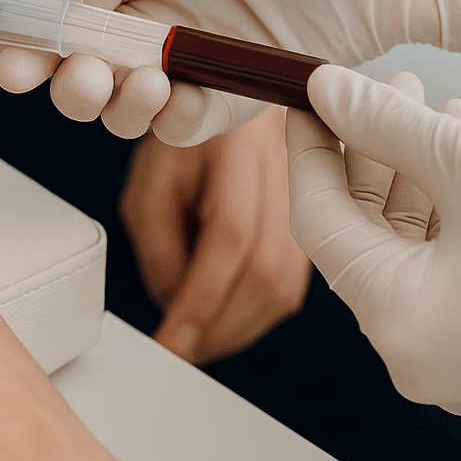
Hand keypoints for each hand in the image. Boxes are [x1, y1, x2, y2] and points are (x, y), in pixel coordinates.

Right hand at [0, 0, 460, 144]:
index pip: (65, 0)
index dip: (32, 34)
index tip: (16, 61)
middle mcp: (163, 5)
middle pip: (85, 58)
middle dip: (65, 78)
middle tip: (75, 78)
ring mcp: (203, 51)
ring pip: (129, 98)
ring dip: (114, 103)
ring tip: (136, 83)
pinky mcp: (248, 90)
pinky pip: (193, 121)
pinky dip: (173, 122)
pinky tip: (179, 101)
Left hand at [122, 105, 309, 365]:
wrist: (226, 110)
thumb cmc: (182, 143)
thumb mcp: (148, 185)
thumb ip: (157, 247)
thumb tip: (176, 309)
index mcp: (240, 149)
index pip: (229, 237)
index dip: (201, 300)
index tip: (170, 342)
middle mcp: (286, 174)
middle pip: (266, 270)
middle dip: (220, 327)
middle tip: (181, 350)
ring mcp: (307, 203)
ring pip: (285, 286)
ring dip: (239, 329)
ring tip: (200, 343)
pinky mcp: (311, 227)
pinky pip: (292, 285)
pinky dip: (256, 315)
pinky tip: (227, 323)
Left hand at [287, 64, 460, 460]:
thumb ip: (388, 124)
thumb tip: (324, 89)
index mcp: (395, 318)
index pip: (318, 218)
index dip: (310, 146)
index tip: (308, 91)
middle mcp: (411, 349)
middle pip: (359, 232)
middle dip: (370, 150)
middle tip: (386, 81)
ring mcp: (451, 352)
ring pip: (402, 245)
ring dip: (411, 171)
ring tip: (431, 100)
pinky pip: (439, 267)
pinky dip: (442, 209)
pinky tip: (460, 147)